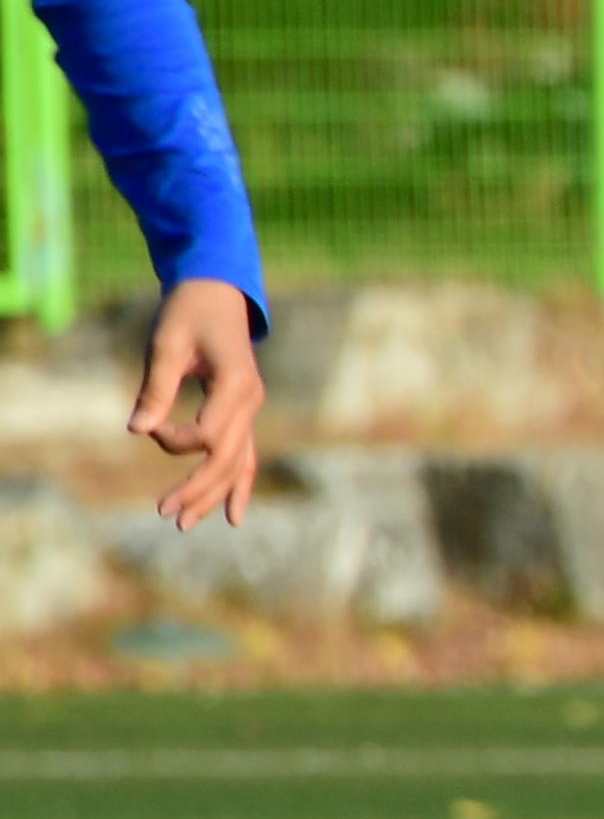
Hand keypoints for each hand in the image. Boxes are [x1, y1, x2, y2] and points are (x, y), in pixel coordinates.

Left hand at [127, 276, 257, 531]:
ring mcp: (251, 409)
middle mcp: (251, 401)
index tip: (149, 426)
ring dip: (212, 495)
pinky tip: (232, 516)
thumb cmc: (188, 313)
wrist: (218, 294)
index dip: (175, 442)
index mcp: (236, 383)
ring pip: (237, 463)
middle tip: (163, 514)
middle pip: (226, 459)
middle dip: (195, 489)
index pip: (209, 435)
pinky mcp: (244, 413)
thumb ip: (155, 389)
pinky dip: (239, 486)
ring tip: (185, 524)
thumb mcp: (165, 344)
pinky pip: (245, 456)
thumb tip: (136, 431)